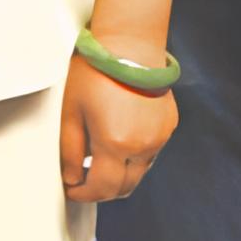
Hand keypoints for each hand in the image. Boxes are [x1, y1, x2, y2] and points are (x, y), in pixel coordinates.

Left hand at [62, 59, 177, 202]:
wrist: (129, 46)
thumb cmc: (95, 74)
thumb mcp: (72, 113)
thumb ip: (72, 151)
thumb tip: (72, 178)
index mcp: (115, 143)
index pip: (102, 188)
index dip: (84, 195)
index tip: (73, 191)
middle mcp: (143, 146)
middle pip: (125, 187)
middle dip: (102, 191)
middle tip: (84, 183)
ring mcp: (160, 137)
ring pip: (140, 172)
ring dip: (120, 175)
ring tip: (98, 163)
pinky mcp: (168, 127)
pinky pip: (151, 152)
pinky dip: (134, 157)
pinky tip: (118, 143)